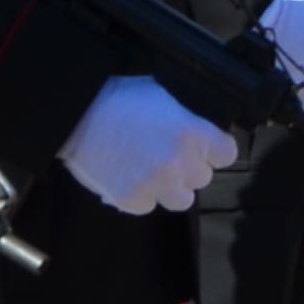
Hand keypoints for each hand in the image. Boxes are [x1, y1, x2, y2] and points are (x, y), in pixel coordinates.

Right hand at [60, 76, 239, 214]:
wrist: (77, 114)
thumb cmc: (119, 98)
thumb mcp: (166, 97)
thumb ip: (189, 120)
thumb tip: (203, 130)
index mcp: (192, 134)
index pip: (226, 154)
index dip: (215, 150)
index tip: (206, 149)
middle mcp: (179, 163)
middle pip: (202, 177)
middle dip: (188, 167)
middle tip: (167, 154)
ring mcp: (155, 185)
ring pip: (181, 199)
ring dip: (170, 187)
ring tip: (151, 170)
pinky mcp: (131, 200)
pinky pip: (147, 206)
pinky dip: (139, 195)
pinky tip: (127, 175)